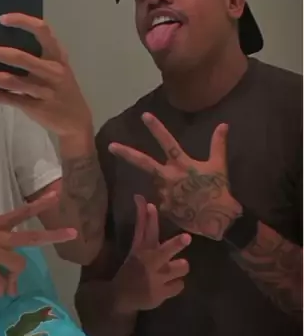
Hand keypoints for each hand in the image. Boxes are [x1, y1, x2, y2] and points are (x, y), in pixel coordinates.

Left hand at [0, 14, 92, 137]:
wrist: (77, 121)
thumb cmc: (62, 89)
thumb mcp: (58, 68)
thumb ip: (38, 56)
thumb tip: (2, 45)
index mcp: (57, 56)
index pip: (42, 31)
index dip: (22, 21)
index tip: (2, 19)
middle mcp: (52, 71)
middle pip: (20, 57)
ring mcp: (45, 90)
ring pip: (12, 81)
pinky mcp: (37, 108)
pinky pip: (12, 100)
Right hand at [0, 192, 75, 296]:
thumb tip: (0, 252)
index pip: (21, 212)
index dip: (40, 204)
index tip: (58, 195)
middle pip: (31, 236)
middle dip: (54, 235)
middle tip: (73, 233)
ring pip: (19, 266)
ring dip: (14, 281)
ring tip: (5, 289)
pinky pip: (1, 283)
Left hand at [110, 115, 241, 239]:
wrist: (216, 220)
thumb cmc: (218, 191)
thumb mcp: (219, 166)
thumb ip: (218, 144)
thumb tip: (224, 124)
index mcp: (182, 164)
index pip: (168, 142)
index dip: (157, 129)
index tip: (144, 116)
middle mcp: (169, 177)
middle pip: (144, 163)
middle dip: (126, 154)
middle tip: (111, 146)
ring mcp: (164, 193)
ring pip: (156, 182)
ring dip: (164, 184)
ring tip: (184, 193)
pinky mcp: (163, 208)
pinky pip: (161, 200)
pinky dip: (168, 200)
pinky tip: (181, 205)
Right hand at [113, 196, 190, 312]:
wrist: (121, 297)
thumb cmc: (132, 269)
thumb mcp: (135, 250)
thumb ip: (143, 229)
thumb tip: (145, 201)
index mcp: (141, 250)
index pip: (144, 229)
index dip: (147, 216)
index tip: (149, 204)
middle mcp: (150, 262)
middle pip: (166, 250)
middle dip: (176, 244)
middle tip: (187, 238)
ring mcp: (157, 279)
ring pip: (182, 267)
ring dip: (180, 266)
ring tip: (175, 268)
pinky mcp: (162, 293)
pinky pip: (180, 285)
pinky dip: (175, 284)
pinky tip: (168, 284)